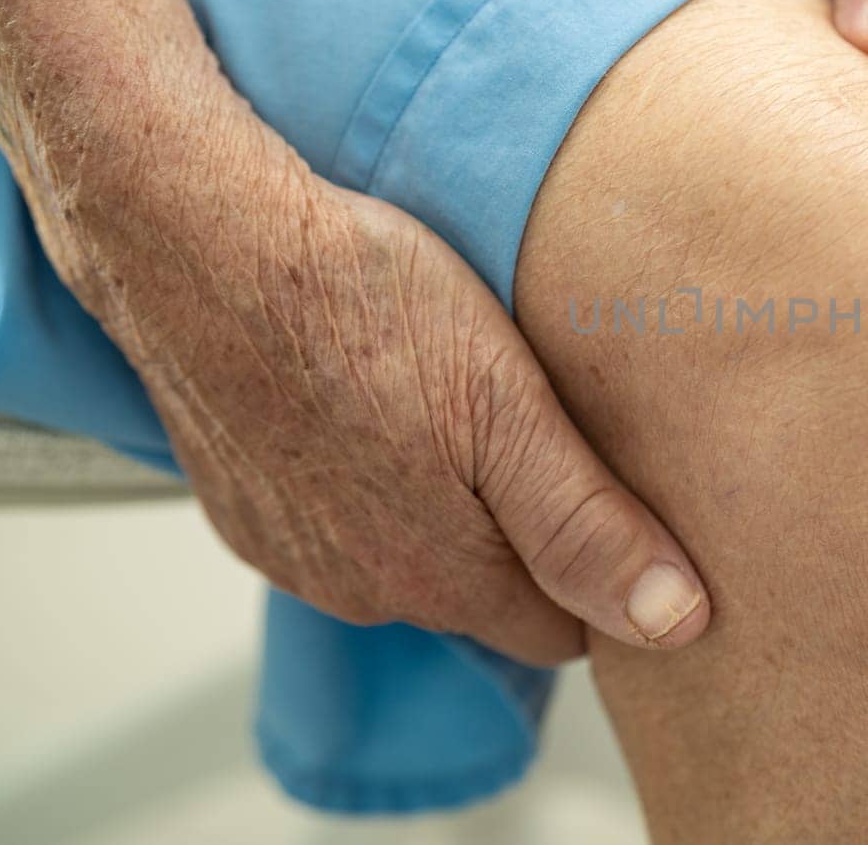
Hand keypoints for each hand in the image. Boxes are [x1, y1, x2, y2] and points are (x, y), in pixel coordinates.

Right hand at [0, 0, 707, 662]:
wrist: (192, 235)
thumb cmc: (358, 302)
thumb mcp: (509, 409)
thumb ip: (588, 527)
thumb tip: (675, 624)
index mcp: (438, 577)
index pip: (563, 633)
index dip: (606, 574)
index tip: (623, 501)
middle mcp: (359, 589)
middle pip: (488, 596)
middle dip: (532, 540)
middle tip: (552, 432)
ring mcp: (291, 550)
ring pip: (411, 556)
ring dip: (450, 506)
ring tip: (464, 405)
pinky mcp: (244, 504)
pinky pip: (341, 518)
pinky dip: (373, 477)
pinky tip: (381, 401)